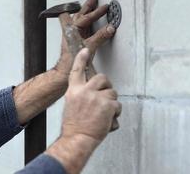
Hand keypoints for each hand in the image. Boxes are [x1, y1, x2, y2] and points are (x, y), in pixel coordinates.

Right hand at [46, 48, 121, 173]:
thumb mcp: (71, 106)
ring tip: (105, 114)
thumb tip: (92, 93)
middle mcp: (85, 91)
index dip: (81, 59)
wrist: (77, 139)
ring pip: (112, 93)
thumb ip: (81, 96)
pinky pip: (117, 105)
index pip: (77, 70)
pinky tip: (108, 120)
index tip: (85, 50)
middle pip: (102, 78)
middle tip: (107, 95)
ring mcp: (96, 98)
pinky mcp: (107, 106)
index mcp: (74, 91)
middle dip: (107, 86)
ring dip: (112, 103)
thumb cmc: (74, 126)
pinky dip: (115, 113)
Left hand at [55, 0, 115, 77]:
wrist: (66, 70)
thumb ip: (100, 37)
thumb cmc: (72, 60)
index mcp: (73, 29)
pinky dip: (87, 23)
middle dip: (88, 6)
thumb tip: (109, 29)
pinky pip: (82, 27)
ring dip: (86, 13)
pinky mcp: (76, 40)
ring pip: (80, 19)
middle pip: (80, 14)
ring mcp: (73, 35)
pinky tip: (90, 23)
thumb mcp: (89, 46)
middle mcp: (71, 30)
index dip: (96, 12)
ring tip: (91, 7)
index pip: (86, 17)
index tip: (105, 8)